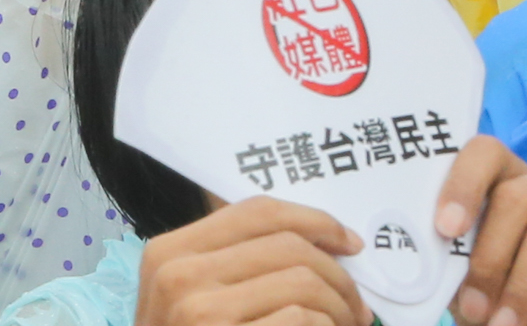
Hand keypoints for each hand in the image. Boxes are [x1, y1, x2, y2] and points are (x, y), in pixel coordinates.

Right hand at [130, 198, 365, 325]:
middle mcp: (179, 275)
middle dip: (338, 276)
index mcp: (170, 252)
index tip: (349, 243)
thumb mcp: (193, 302)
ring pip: (301, 282)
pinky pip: (300, 319)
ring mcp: (200, 312)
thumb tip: (324, 241)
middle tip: (357, 308)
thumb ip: (239, 267)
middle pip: (288, 246)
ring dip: (339, 309)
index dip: (314, 221)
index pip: (255, 211)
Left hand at [433, 141, 526, 325]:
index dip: (462, 183)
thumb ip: (453, 265)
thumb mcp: (480, 291)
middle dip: (490, 258)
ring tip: (510, 320)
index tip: (445, 230)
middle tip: (476, 309)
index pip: (485, 153)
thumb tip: (417, 247)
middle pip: (515, 196)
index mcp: (517, 185)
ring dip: (525, 278)